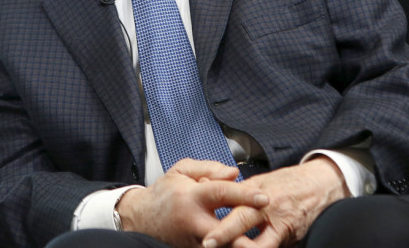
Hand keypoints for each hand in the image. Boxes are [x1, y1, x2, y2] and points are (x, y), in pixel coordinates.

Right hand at [117, 158, 269, 247]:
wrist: (141, 218)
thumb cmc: (165, 193)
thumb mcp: (182, 170)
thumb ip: (210, 169)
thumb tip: (235, 173)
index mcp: (191, 196)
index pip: (222, 193)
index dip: (245, 195)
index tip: (265, 198)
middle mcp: (193, 222)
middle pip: (225, 232)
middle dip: (246, 236)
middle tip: (267, 233)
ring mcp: (194, 241)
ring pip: (223, 246)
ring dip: (241, 243)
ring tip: (259, 239)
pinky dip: (231, 245)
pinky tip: (244, 240)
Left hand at [202, 157, 348, 247]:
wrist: (321, 184)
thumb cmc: (287, 183)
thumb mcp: (261, 181)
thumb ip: (235, 189)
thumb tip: (204, 182)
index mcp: (255, 190)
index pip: (233, 202)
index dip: (219, 218)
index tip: (205, 234)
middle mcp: (266, 205)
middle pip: (243, 220)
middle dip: (225, 235)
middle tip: (208, 244)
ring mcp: (280, 221)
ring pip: (260, 243)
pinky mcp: (291, 234)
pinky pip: (274, 247)